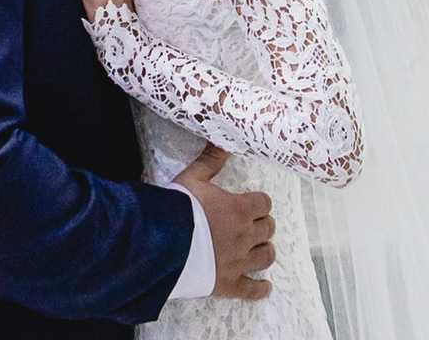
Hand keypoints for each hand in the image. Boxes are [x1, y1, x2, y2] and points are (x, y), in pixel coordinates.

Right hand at [174, 143, 274, 300]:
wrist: (160, 243)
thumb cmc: (175, 209)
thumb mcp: (192, 178)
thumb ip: (211, 160)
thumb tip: (223, 139)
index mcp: (239, 209)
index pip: (264, 203)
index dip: (258, 203)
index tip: (250, 204)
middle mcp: (245, 236)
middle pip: (268, 229)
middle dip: (261, 225)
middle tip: (249, 224)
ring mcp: (239, 262)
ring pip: (267, 256)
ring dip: (264, 251)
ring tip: (256, 249)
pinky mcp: (229, 284)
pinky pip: (254, 290)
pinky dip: (261, 288)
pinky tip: (264, 285)